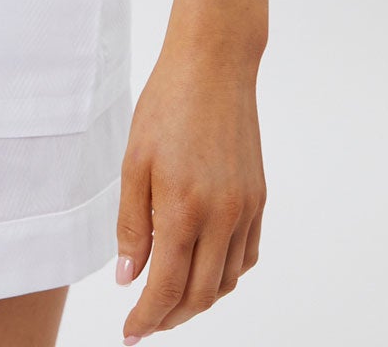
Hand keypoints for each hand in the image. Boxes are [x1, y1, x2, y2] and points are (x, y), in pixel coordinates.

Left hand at [115, 40, 265, 338]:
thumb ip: (132, 224)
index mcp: (183, 208)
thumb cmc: (166, 106)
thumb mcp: (134, 162)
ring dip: (199, 299)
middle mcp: (222, 217)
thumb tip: (129, 277)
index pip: (167, 287)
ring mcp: (245, 210)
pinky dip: (224, 274)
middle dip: (171, 316)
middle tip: (145, 321)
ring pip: (227, 280)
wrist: (214, 66)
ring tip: (169, 298)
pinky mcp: (258, 199)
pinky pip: (246, 255)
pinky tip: (203, 267)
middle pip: (201, 295)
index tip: (130, 332)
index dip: (148, 317)